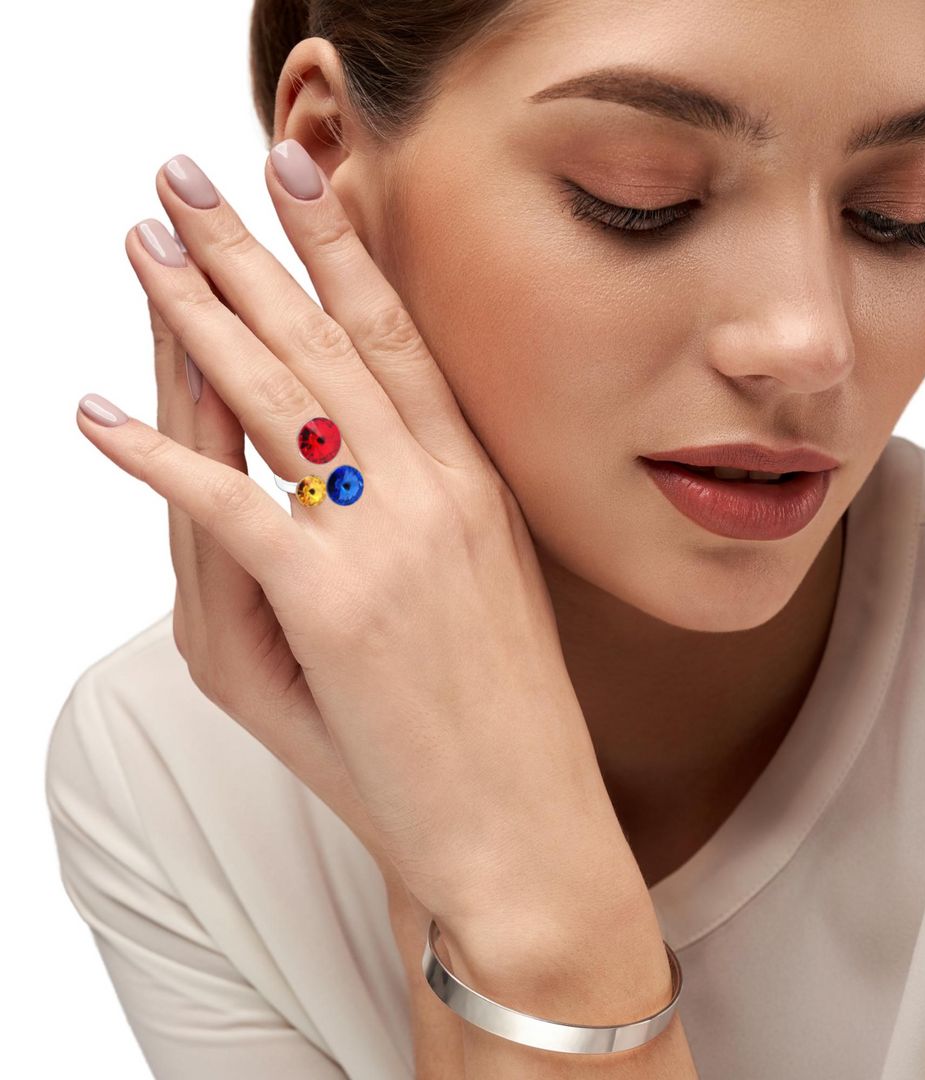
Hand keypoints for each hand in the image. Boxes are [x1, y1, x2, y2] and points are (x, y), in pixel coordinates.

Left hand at [76, 144, 641, 938]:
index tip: (303, 177)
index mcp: (475, 485)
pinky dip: (159, 458)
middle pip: (327, 344)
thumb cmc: (497, 712)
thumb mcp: (472, 594)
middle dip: (250, 251)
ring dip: (199, 315)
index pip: (398, 341)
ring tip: (146, 246)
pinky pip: (228, 508)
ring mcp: (388, 542)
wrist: (524, 818)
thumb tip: (312, 475)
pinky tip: (99, 415)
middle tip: (188, 178)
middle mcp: (437, 491)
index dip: (343, 250)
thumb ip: (401, 521)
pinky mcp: (333, 606)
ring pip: (278, 399)